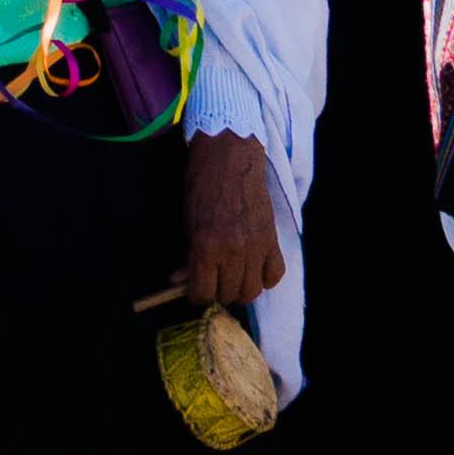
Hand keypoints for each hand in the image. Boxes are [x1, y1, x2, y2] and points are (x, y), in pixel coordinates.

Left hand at [178, 127, 284, 310]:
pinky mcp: (273, 239)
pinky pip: (274, 274)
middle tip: (213, 282)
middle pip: (229, 295)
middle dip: (218, 293)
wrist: (229, 158)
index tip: (195, 290)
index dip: (196, 296)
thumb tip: (178, 282)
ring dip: (240, 289)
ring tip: (232, 278)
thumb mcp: (187, 222)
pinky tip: (254, 270)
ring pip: (252, 291)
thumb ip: (187, 256)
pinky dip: (265, 278)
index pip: (203, 293)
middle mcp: (233, 250)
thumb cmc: (202, 187)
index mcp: (206, 246)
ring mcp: (256, 246)